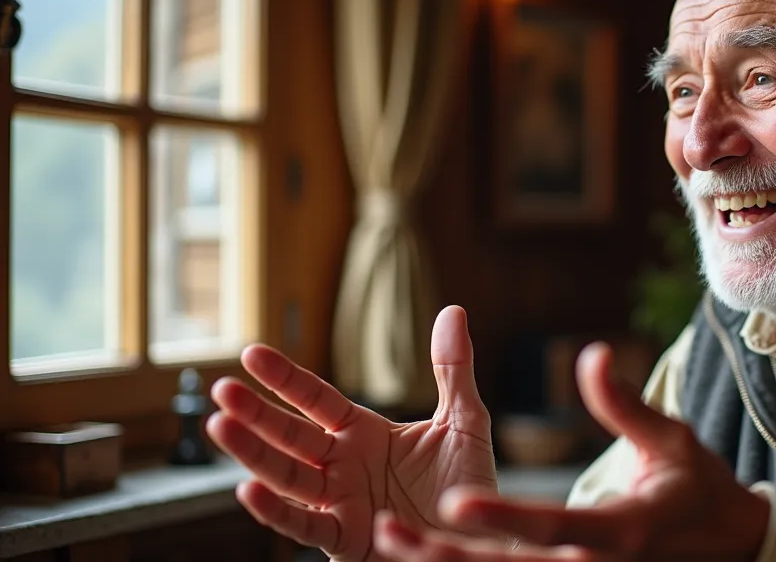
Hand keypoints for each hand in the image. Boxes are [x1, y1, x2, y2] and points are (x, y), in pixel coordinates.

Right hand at [207, 306, 496, 560]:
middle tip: (221, 389)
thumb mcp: (463, 421)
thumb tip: (453, 310)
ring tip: (220, 426)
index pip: (315, 400)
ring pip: (286, 476)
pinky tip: (249, 490)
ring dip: (253, 454)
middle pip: (290, 435)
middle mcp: (342, 465)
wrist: (480, 540)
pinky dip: (276, 511)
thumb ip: (452, 370)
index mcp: (363, 433)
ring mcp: (339, 502)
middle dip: (255, 414)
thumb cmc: (467, 485)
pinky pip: (305, 525)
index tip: (251, 353)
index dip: (285, 379)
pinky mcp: (345, 539)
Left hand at [369, 341, 770, 561]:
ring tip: (391, 545)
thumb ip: (624, 403)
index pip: (551, 526)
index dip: (502, 518)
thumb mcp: (671, 440)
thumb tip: (591, 353)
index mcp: (621, 530)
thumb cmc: (699, 488)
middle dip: (450, 557)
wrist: (730, 547)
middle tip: (391, 534)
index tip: (454, 503)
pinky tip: (429, 557)